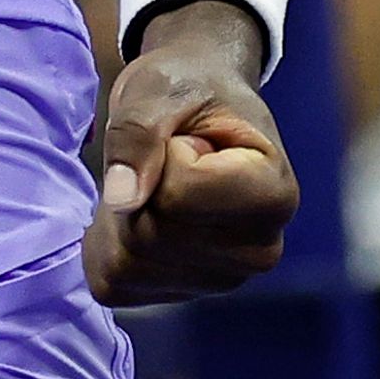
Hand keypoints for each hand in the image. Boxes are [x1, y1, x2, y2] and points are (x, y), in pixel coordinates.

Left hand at [84, 0, 298, 304]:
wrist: (200, 105)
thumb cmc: (190, 87)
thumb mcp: (160, 87)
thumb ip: (140, 134)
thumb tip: (122, 199)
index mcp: (273, 195)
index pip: (177, 196)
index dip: (162, 152)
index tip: (189, 135)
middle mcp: (258, 251)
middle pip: (149, 235)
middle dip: (136, 184)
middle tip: (165, 155)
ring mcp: (222, 281)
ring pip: (128, 261)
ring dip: (118, 213)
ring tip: (156, 180)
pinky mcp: (182, 293)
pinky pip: (113, 280)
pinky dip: (106, 241)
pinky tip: (140, 210)